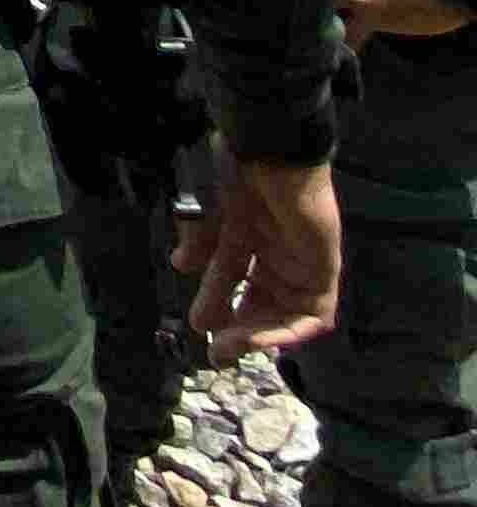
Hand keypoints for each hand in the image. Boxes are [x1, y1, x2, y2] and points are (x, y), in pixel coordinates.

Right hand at [174, 153, 341, 361]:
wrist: (272, 156)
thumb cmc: (236, 174)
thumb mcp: (207, 212)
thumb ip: (199, 242)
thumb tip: (182, 265)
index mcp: (246, 234)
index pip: (234, 280)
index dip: (217, 304)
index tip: (198, 326)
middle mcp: (274, 254)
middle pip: (260, 303)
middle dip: (237, 329)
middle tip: (213, 350)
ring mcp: (299, 264)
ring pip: (283, 314)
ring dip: (258, 335)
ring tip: (228, 346)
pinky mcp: (322, 272)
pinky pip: (313, 315)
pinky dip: (288, 332)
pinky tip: (257, 337)